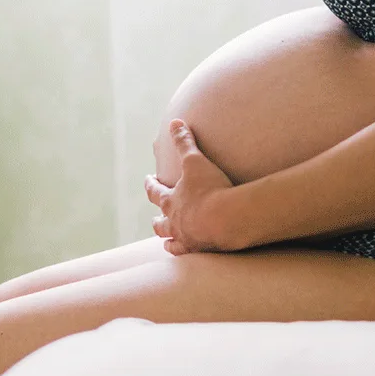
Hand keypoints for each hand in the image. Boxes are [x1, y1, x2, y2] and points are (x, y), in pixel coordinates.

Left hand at [144, 119, 235, 254]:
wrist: (226, 219)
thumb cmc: (209, 188)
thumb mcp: (195, 160)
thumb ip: (185, 141)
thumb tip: (174, 122)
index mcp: (171, 200)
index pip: (155, 192)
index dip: (151, 185)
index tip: (148, 180)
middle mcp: (174, 221)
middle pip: (160, 221)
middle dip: (157, 218)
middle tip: (155, 217)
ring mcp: (185, 238)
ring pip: (169, 239)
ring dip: (165, 237)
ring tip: (164, 239)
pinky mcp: (199, 249)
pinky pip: (185, 253)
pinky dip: (181, 251)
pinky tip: (182, 252)